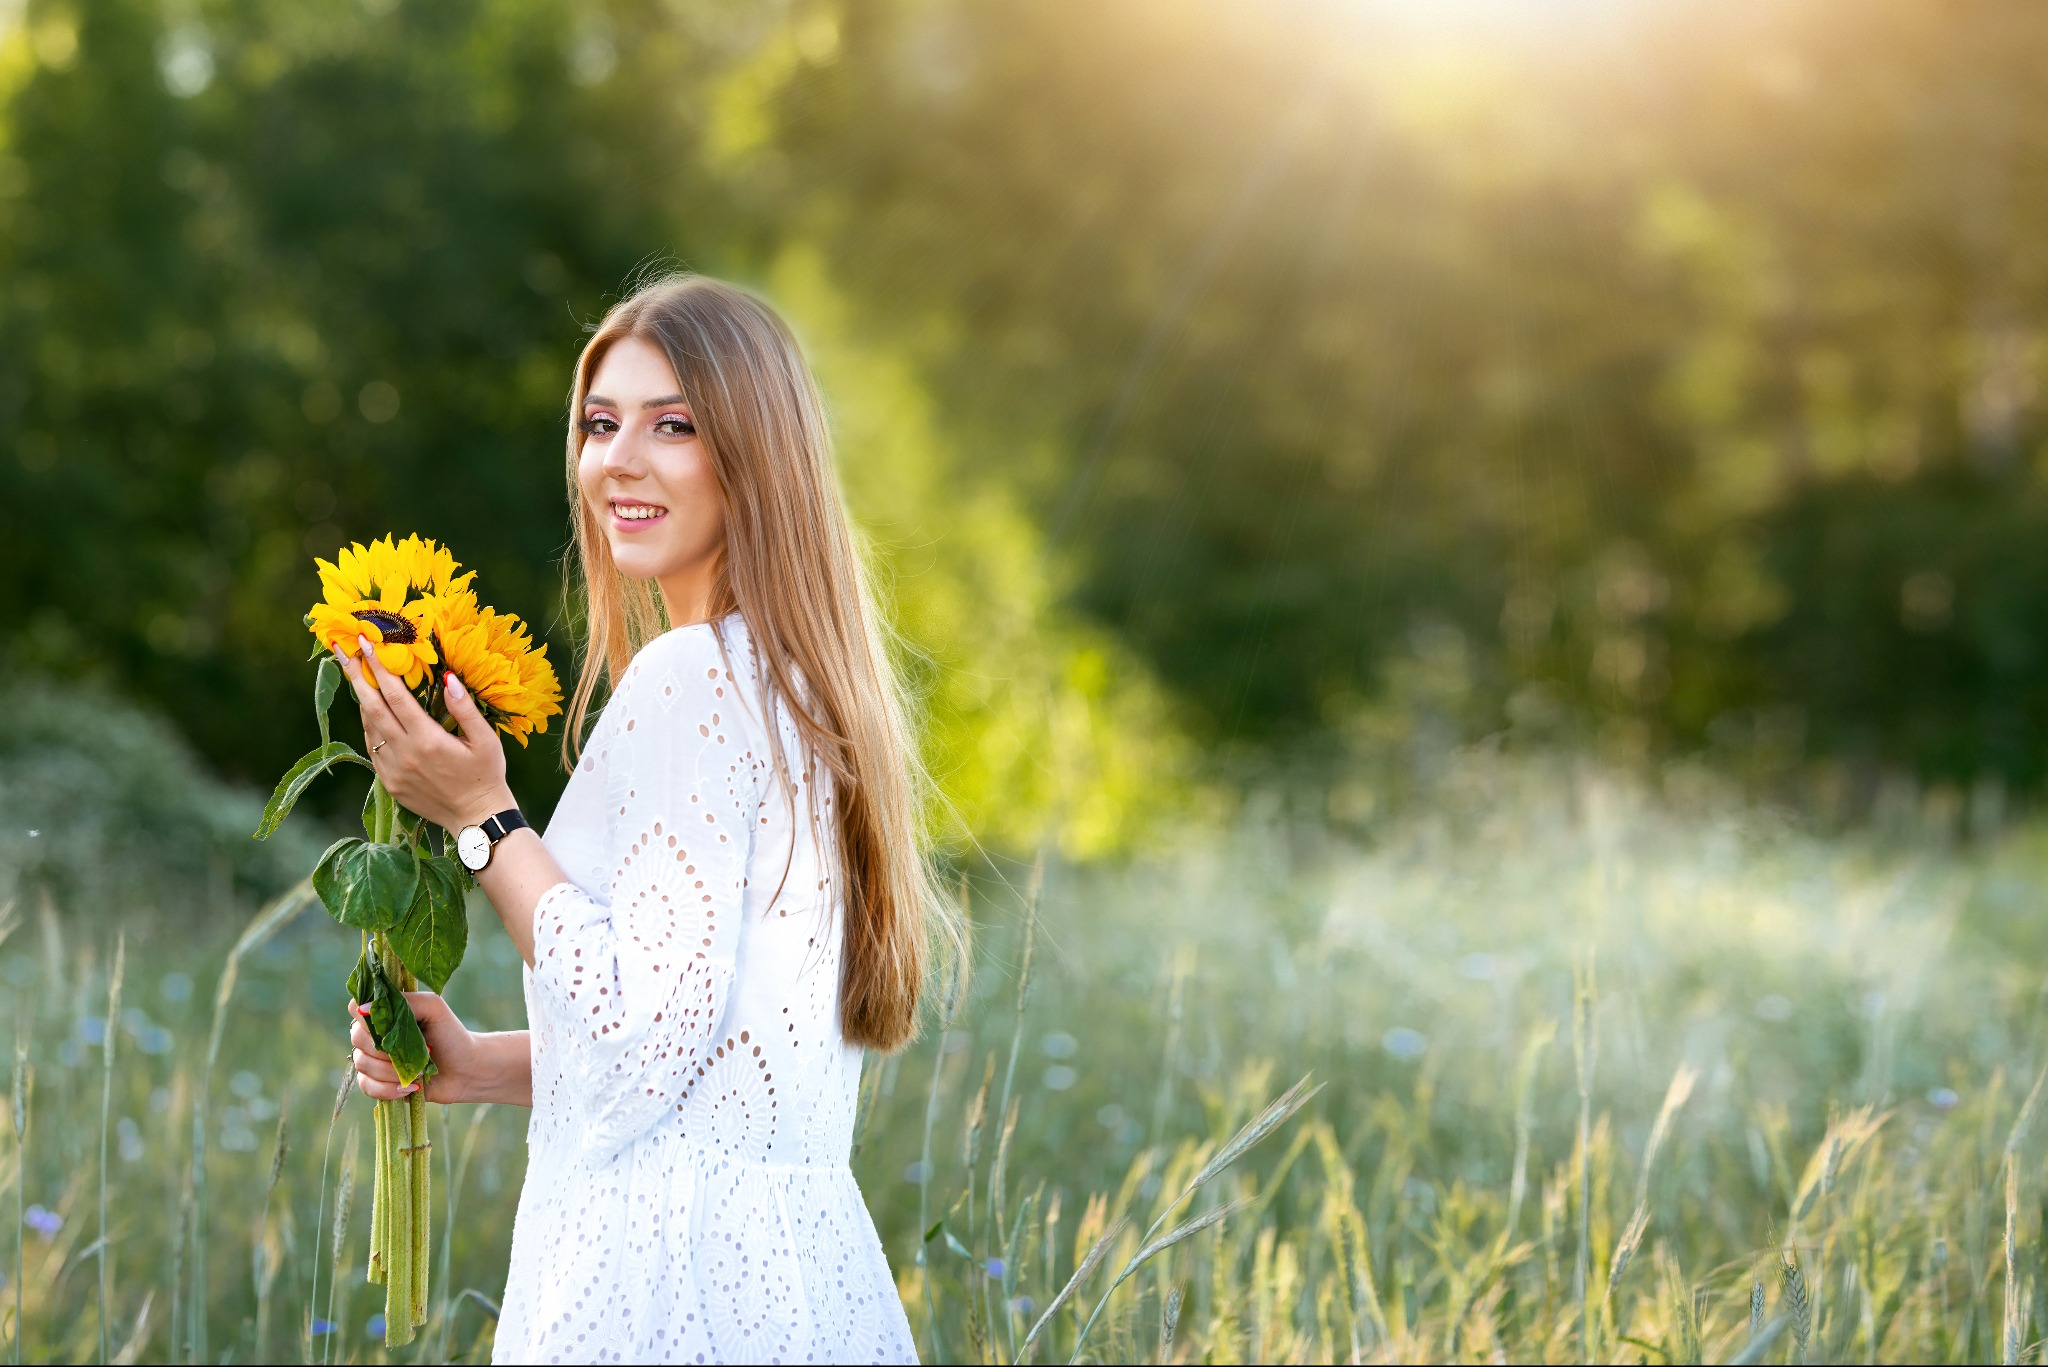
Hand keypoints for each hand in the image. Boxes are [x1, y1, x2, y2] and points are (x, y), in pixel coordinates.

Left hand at [336, 637, 511, 833]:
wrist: (476, 818)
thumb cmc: (487, 774)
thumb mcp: (486, 739)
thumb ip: (465, 708)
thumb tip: (448, 678)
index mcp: (427, 739)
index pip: (394, 694)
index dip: (378, 666)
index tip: (365, 642)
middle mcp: (404, 753)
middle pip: (371, 706)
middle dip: (356, 675)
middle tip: (342, 649)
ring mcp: (393, 769)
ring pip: (369, 726)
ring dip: (361, 698)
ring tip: (355, 674)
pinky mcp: (389, 782)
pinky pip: (372, 747)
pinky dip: (369, 725)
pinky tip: (371, 711)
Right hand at [350, 991, 477, 1102]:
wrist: (466, 1069)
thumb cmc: (450, 1035)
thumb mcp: (434, 1008)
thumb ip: (405, 1001)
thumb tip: (364, 1008)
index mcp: (386, 1012)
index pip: (355, 1007)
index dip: (367, 1018)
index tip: (390, 1026)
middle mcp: (375, 1034)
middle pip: (356, 1037)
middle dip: (387, 1048)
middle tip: (418, 1050)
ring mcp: (374, 1059)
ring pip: (362, 1064)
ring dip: (392, 1070)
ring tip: (419, 1071)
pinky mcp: (377, 1082)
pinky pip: (366, 1086)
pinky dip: (388, 1088)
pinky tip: (410, 1087)